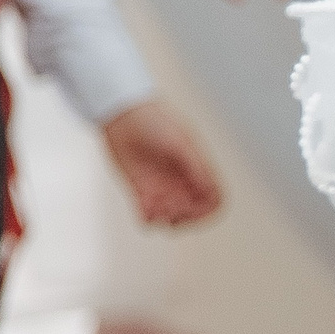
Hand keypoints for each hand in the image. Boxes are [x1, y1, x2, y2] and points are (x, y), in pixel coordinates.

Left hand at [100, 100, 221, 226]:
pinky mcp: (141, 189)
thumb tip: (209, 188)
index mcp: (197, 169)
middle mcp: (182, 181)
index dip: (206, 210)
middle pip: (192, 212)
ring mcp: (162, 186)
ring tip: (156, 211)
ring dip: (166, 219)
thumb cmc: (153, 121)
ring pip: (171, 215)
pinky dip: (148, 219)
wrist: (121, 114)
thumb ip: (196, 166)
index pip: (212, 199)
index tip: (193, 209)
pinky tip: (145, 216)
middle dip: (184, 216)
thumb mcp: (181, 143)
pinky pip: (147, 213)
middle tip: (171, 210)